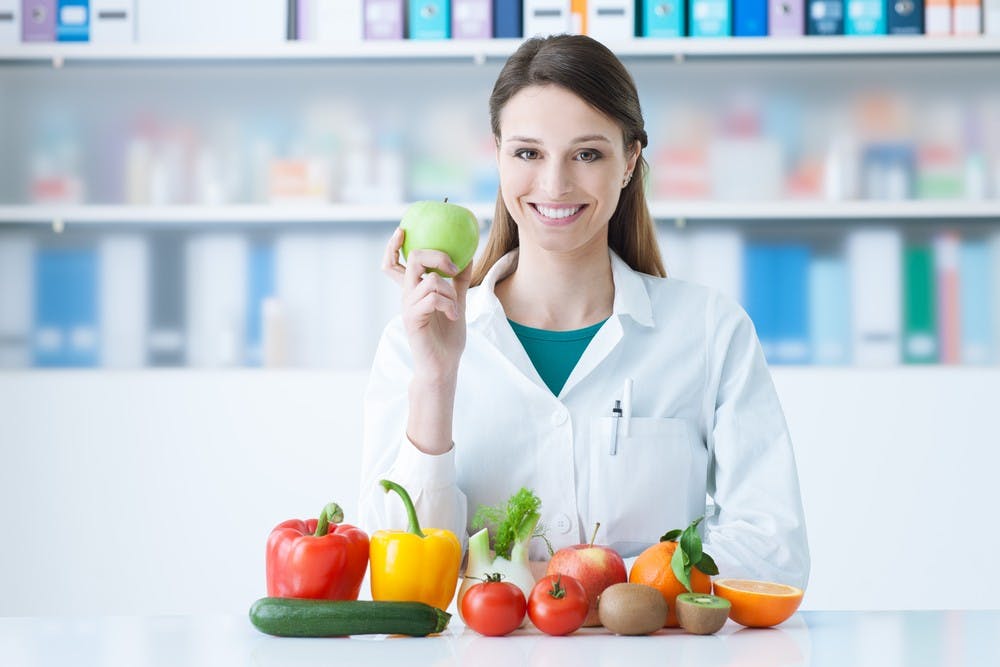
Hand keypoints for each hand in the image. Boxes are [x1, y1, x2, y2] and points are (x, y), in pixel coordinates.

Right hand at [382, 227, 472, 382]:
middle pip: (412, 260)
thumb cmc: (447, 337)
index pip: (393, 264)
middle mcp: (406, 296)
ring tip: (455, 308)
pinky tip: (453, 316)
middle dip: (436, 256)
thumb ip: (460, 282)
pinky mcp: (413, 319)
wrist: (443, 365)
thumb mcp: (457, 303)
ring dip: (450, 291)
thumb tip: (468, 257)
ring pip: (429, 279)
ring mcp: (408, 307)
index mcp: (413, 291)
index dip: (393, 245)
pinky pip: (433, 298)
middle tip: (453, 268)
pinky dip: (449, 304)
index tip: (402, 230)